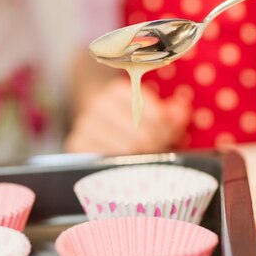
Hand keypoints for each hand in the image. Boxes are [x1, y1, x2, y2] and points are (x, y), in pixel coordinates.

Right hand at [65, 78, 190, 154]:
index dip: (165, 131)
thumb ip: (171, 114)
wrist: (95, 122)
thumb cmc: (131, 120)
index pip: (152, 116)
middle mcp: (98, 104)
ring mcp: (84, 124)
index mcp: (119, 90)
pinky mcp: (75, 143)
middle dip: (153, 148)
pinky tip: (123, 163)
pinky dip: (118, 165)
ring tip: (141, 158)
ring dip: (138, 159)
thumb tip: (180, 112)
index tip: (167, 138)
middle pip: (139, 136)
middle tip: (156, 152)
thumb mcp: (153, 113)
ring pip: (123, 151)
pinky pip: (104, 160)